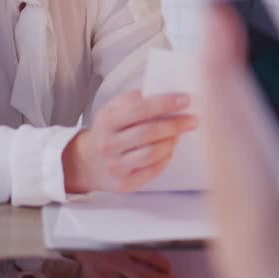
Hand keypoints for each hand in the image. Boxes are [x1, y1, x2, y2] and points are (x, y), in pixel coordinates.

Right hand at [63, 91, 197, 193]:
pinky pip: (152, 170)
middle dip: (176, 124)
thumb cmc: (107, 131)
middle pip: (149, 132)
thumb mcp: (112, 110)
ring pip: (152, 153)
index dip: (165, 104)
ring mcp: (116, 166)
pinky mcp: (124, 183)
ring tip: (179, 135)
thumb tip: (163, 94)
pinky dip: (165, 158)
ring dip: (171, 142)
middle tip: (193, 120)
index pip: (140, 109)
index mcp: (108, 122)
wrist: (85, 163)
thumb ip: (133, 100)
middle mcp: (109, 145)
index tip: (186, 100)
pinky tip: (169, 150)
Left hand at [200, 5, 278, 277]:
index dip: (277, 42)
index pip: (248, 55)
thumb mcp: (236, 116)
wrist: (255, 243)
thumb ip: (227, 64)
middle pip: (275, 76)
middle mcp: (241, 118)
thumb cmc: (244, 184)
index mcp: (225, 102)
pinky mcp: (277, 162)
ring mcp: (260, 140)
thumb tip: (217, 12)